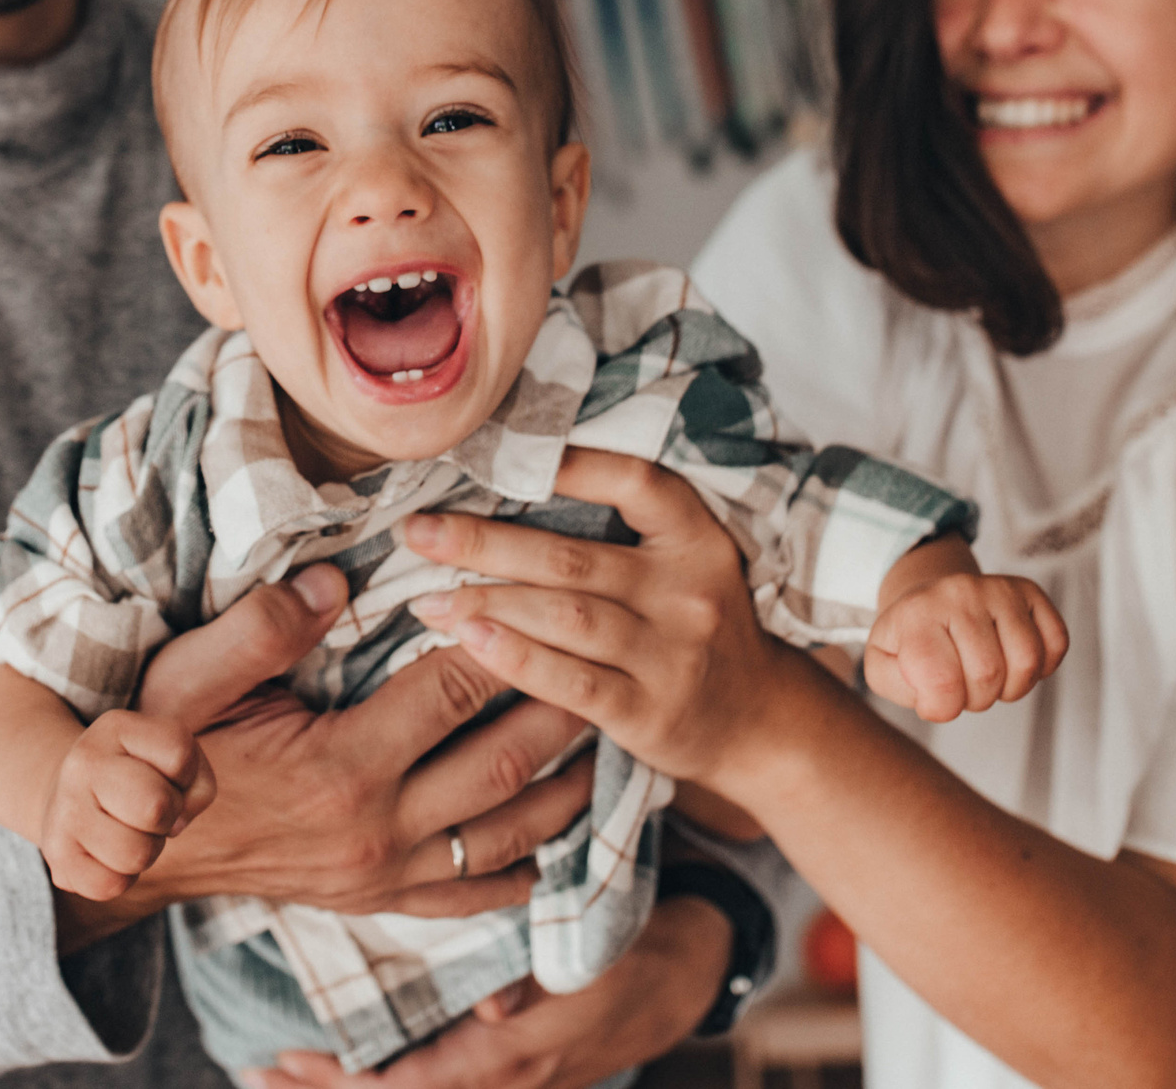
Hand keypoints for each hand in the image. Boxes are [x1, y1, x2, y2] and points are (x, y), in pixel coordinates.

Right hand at [41, 710, 212, 900]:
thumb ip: (198, 784)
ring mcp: (65, 808)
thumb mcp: (171, 758)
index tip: (165, 776)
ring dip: (147, 851)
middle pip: (157, 807)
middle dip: (166, 817)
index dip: (186, 776)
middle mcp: (83, 762)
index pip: (180, 753)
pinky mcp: (56, 853)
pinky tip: (110, 854)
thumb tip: (174, 825)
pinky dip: (123, 878)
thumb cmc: (139, 777)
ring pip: (136, 854)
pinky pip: (110, 885)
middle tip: (149, 813)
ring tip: (131, 832)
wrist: (68, 793)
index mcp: (116, 727)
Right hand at [56, 563, 597, 948]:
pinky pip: (476, 891)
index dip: (498, 639)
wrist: (139, 851)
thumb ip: (261, 626)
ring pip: (511, 834)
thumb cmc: (162, 752)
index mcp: (341, 766)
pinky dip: (529, 864)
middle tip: (602, 656)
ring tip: (607, 733)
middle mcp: (378, 830)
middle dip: (562, 708)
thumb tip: (329, 575)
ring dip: (569, 786)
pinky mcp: (384, 900)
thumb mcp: (190, 678)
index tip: (530, 595)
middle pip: (505, 763)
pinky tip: (559, 828)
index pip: (451, 692)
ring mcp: (387, 875)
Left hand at [247, 889, 731, 1088]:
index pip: (411, 1087)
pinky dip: (385, 1078)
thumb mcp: (593, 950)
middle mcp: (503, 1079)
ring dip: (347, 1085)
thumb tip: (488, 1010)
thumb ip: (540, 978)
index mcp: (514, 1053)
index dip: (344, 1083)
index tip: (284, 1060)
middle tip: (255, 1068)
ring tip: (275, 1067)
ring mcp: (508, 1081)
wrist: (686, 973)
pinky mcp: (509, 1069)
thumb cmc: (632, 944)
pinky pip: (433, 1084)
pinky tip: (343, 1061)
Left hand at [405, 448, 797, 796]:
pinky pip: (570, 681)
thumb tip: (507, 488)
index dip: (567, 463)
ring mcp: (673, 655)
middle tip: (416, 533)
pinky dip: (513, 657)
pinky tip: (467, 640)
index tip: (491, 454)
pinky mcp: (650, 712)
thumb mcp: (685, 564)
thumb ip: (621, 531)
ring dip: (485, 601)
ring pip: (563, 616)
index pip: (634, 482)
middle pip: (570, 557)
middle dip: (482, 542)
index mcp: (697, 539)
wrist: (759, 722)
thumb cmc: (695, 628)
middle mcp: (688, 591)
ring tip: (424, 597)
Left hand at [863, 571, 1066, 722]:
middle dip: (976, 699)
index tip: (934, 699)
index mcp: (917, 614)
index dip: (941, 707)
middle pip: (988, 675)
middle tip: (962, 685)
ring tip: (988, 677)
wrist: (932, 599)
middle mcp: (959, 593)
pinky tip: (1013, 661)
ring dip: (1011, 687)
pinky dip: (1042, 667)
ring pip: (1027, 661)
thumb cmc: (910, 639)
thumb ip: (893, 684)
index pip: (941, 682)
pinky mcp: (1030, 592)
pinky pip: (1056, 643)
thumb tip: (932, 692)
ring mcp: (998, 589)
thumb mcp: (881, 664)